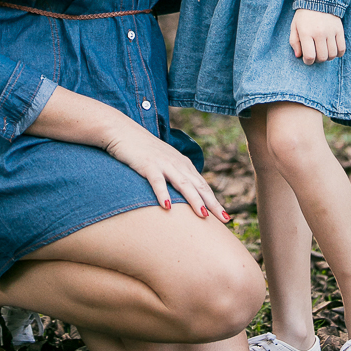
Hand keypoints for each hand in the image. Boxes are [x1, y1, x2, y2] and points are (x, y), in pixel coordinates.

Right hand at [104, 117, 229, 220]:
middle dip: (212, 203)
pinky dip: (163, 193)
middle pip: (198, 186)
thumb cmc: (143, 151)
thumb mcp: (163, 163)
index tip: (226, 217)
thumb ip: (174, 176)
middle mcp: (177, 164)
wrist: (123, 132)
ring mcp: (163, 164)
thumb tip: (182, 197)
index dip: (214, 201)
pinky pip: (157, 181)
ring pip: (182, 183)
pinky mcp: (147, 165)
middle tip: (225, 219)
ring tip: (202, 214)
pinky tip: (168, 206)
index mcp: (183, 165)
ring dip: (193, 199)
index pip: (202, 186)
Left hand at [289, 8, 345, 64]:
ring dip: (328, 57)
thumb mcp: (294, 26)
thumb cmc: (304, 15)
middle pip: (322, 57)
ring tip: (324, 52)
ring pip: (332, 54)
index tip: (307, 59)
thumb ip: (294, 42)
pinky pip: (342, 48)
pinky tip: (333, 50)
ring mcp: (330, 32)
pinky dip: (338, 53)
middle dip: (318, 60)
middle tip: (315, 55)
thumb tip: (299, 56)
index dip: (308, 61)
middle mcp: (319, 33)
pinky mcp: (339, 30)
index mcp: (306, 32)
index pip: (309, 56)